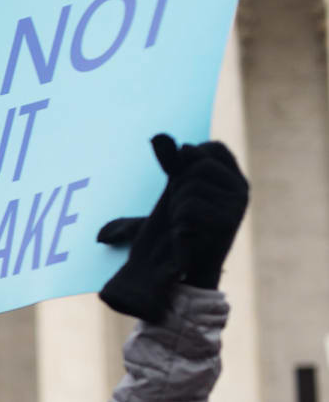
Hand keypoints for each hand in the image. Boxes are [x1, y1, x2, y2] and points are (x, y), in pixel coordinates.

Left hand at [169, 141, 247, 289]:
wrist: (183, 265)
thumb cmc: (180, 224)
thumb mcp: (176, 187)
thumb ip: (171, 161)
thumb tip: (158, 136)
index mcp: (234, 177)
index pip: (213, 147)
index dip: (189, 158)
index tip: (181, 179)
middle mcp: (242, 188)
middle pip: (198, 165)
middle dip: (179, 185)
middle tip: (182, 208)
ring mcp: (238, 205)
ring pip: (191, 185)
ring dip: (177, 204)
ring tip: (185, 222)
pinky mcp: (228, 222)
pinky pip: (190, 206)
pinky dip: (179, 219)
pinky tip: (186, 232)